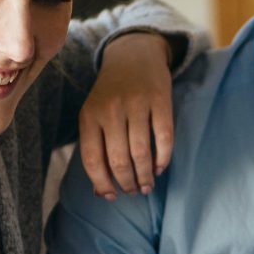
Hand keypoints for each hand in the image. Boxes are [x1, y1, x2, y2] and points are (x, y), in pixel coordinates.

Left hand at [78, 31, 175, 199]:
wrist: (133, 56)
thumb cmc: (112, 96)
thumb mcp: (95, 116)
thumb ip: (96, 150)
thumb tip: (102, 193)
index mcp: (89, 116)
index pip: (92, 160)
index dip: (102, 183)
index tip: (112, 196)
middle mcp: (110, 110)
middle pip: (119, 160)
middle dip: (127, 183)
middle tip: (134, 191)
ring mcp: (136, 104)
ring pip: (141, 152)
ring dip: (145, 176)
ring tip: (147, 186)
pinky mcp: (160, 100)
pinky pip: (164, 138)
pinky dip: (163, 158)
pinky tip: (160, 168)